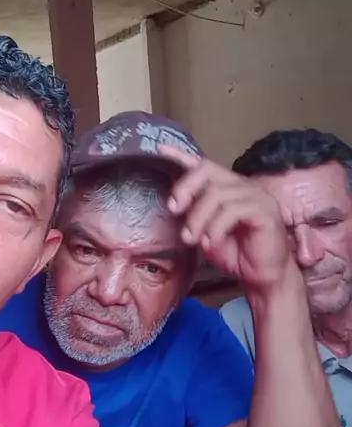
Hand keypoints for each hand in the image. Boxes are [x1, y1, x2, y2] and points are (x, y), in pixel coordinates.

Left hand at [159, 145, 291, 290]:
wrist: (264, 277)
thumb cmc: (237, 255)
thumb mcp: (206, 232)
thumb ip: (194, 215)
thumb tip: (174, 205)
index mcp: (228, 188)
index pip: (204, 165)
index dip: (182, 155)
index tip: (160, 149)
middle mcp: (243, 186)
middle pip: (207, 170)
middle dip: (185, 188)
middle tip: (174, 210)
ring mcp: (256, 196)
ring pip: (217, 194)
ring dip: (198, 218)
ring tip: (191, 239)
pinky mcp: (265, 211)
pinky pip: (232, 211)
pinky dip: (215, 228)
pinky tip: (211, 243)